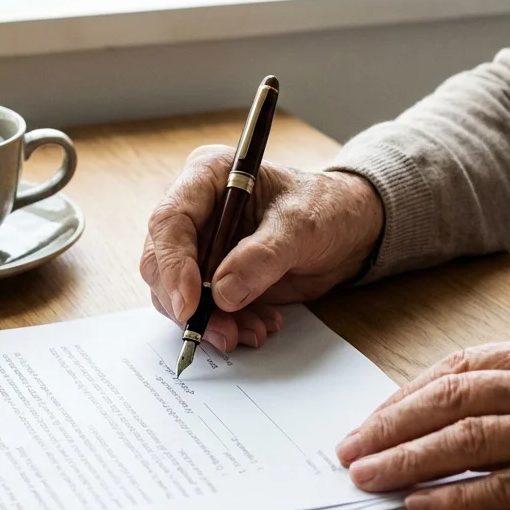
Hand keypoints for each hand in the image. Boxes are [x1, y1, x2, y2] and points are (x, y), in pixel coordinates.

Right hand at [140, 145, 383, 351]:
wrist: (347, 231)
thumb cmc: (326, 208)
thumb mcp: (301, 226)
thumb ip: (262, 257)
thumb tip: (222, 294)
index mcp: (206, 177)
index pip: (169, 221)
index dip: (173, 264)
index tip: (191, 303)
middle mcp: (195, 212)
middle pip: (162, 263)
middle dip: (188, 304)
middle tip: (222, 332)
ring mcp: (202, 247)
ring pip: (177, 293)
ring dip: (210, 322)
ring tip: (252, 332)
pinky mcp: (213, 278)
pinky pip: (203, 309)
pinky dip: (227, 325)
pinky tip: (260, 326)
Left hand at [335, 330, 509, 509]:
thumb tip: (470, 394)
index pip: (459, 366)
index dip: (406, 393)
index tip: (373, 415)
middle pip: (448, 398)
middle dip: (388, 424)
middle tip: (348, 448)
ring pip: (466, 439)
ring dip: (406, 459)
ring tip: (366, 477)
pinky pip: (506, 489)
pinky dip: (457, 499)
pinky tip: (421, 507)